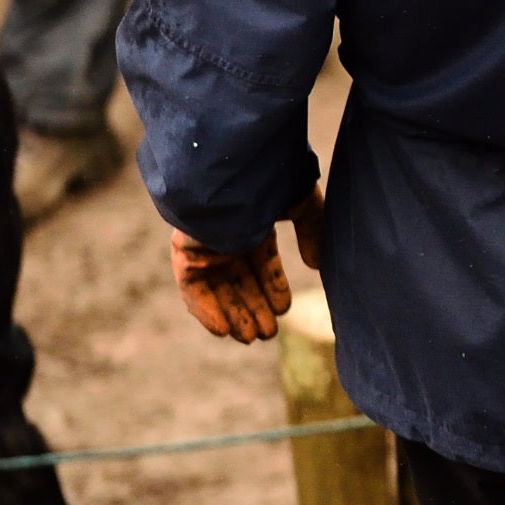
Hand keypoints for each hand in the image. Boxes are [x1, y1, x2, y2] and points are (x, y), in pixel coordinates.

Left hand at [170, 184, 325, 343]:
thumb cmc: (271, 176)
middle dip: (255, 307)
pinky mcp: (187, 253)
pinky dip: (207, 310)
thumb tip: (318, 265)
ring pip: (220, 288)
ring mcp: (206, 245)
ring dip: (235, 314)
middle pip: (241, 280)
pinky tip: (224, 331)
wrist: (235, 166)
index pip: (263, 262)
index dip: (274, 287)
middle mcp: (228, 235)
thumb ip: (313, 231)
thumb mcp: (302, 204)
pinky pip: (193, 289)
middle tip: (267, 334)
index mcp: (254, 222)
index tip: (284, 310)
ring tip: (252, 338)